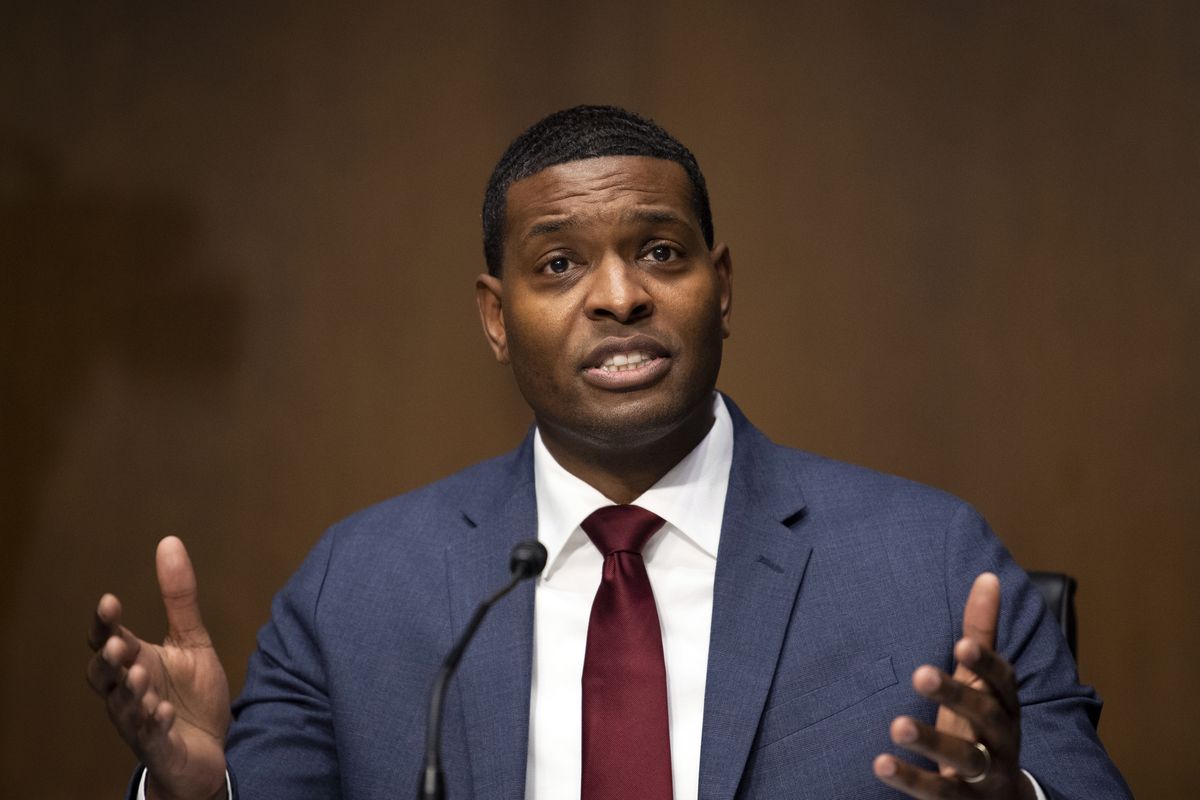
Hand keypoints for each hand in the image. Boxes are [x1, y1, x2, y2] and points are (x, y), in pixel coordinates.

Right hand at [87, 536, 230, 799]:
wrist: (208, 749)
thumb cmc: (191, 695)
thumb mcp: (192, 641)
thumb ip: (179, 598)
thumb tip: (169, 542)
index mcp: (135, 662)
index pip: (108, 639)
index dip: (105, 623)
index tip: (110, 600)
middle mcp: (128, 691)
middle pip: (103, 676)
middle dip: (108, 660)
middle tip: (119, 643)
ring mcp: (139, 721)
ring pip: (123, 707)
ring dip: (130, 691)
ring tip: (142, 675)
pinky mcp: (158, 745)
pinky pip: (150, 736)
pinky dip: (153, 723)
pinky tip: (161, 711)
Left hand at [873, 573, 1035, 798]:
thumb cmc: (984, 727)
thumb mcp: (985, 683)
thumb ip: (982, 635)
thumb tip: (988, 576)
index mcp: (1005, 705)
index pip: (1003, 681)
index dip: (985, 663)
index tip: (962, 643)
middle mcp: (1001, 739)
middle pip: (985, 716)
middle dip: (956, 695)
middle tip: (920, 673)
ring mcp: (985, 775)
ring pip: (965, 758)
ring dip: (933, 742)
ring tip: (897, 726)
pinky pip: (938, 793)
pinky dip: (910, 780)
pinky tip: (881, 763)